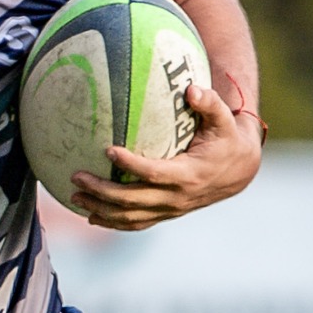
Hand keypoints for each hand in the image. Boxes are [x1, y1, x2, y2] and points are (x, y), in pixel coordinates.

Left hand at [68, 82, 260, 229]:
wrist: (238, 172)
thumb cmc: (226, 139)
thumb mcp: (224, 120)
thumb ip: (209, 103)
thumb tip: (191, 89)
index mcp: (189, 175)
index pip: (154, 173)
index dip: (130, 164)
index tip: (108, 149)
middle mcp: (177, 197)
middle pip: (133, 200)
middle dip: (102, 191)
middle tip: (76, 177)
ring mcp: (170, 210)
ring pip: (130, 216)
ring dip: (100, 209)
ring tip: (74, 196)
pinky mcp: (166, 214)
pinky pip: (136, 223)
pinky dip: (112, 222)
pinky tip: (91, 215)